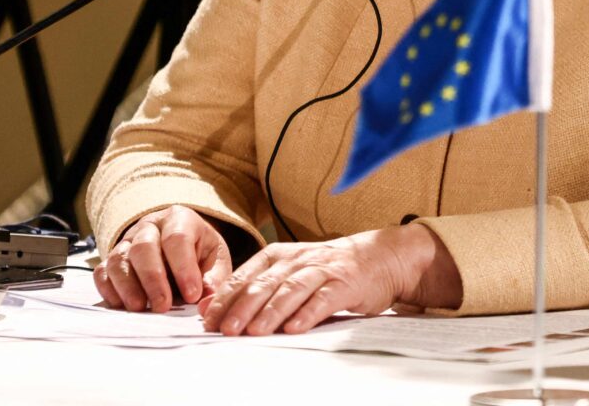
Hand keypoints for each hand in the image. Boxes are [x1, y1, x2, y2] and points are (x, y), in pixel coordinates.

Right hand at [94, 205, 232, 312]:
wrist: (181, 247)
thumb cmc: (199, 253)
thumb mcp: (215, 260)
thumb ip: (214, 279)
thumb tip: (207, 300)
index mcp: (180, 219)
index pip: (178, 238)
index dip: (184, 268)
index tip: (192, 295)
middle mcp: (150, 226)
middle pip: (143, 247)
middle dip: (153, 279)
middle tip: (163, 306)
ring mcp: (127, 242)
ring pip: (119, 259)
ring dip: (128, 287)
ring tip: (140, 308)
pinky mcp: (111, 259)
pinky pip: (102, 272)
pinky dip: (109, 290)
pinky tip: (122, 306)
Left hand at [198, 224, 461, 335]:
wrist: (381, 257)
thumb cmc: (328, 271)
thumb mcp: (288, 273)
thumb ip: (252, 288)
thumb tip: (208, 308)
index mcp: (279, 256)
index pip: (245, 276)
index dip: (225, 299)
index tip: (207, 322)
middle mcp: (298, 259)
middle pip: (265, 283)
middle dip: (242, 307)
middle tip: (225, 330)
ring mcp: (323, 270)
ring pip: (291, 289)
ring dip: (271, 311)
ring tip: (255, 332)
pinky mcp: (345, 283)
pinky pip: (324, 298)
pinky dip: (308, 313)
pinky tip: (295, 328)